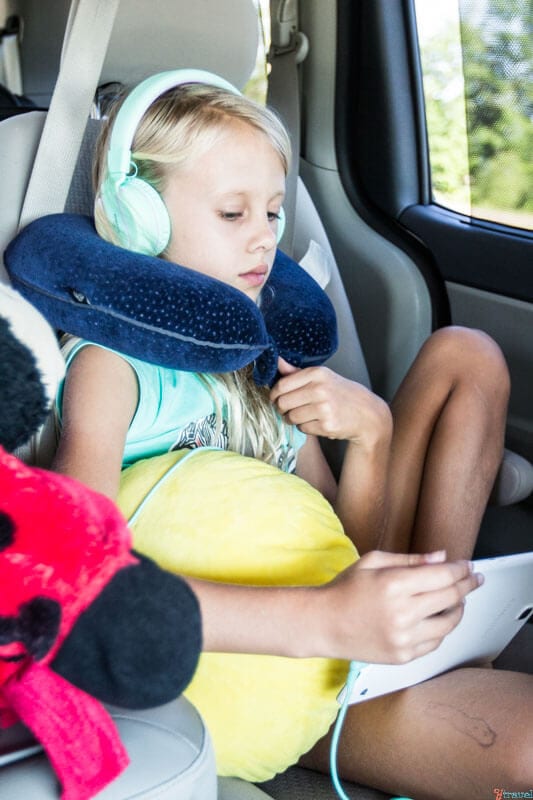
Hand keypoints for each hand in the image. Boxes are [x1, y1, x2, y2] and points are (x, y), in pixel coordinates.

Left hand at [270, 357, 391, 446]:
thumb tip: (277, 361)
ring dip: (293, 419)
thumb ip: (297, 372)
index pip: (282, 385)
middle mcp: (320, 389)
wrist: (366, 413)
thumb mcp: (322, 377)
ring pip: (291, 417)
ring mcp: (324, 408)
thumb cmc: (341, 394)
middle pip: (283, 402)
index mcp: (317, 373)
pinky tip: (315, 422)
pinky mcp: (327, 425)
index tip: (275, 398)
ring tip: (304, 415)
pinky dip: (305, 427)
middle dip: (282, 408)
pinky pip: (303, 428)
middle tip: (287, 409)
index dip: (274, 394)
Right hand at [317, 550, 482, 663]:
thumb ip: (410, 559)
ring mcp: (404, 638)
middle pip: (451, 598)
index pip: (442, 576)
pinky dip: (441, 629)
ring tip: (457, 600)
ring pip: (449, 623)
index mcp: (394, 584)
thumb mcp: (373, 561)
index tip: (468, 566)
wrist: (323, 623)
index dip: (460, 570)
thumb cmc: (346, 589)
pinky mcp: (403, 656)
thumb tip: (442, 557)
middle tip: (474, 579)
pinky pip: (434, 642)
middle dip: (467, 586)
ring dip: (458, 609)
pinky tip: (437, 618)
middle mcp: (402, 613)